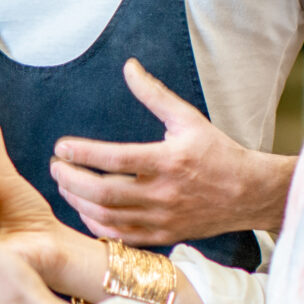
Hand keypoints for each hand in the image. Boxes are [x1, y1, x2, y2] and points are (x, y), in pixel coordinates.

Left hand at [51, 59, 287, 244]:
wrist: (248, 193)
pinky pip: (120, 236)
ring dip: (78, 202)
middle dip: (70, 180)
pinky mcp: (162, 236)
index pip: (115, 159)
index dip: (82, 153)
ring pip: (107, 217)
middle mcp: (162, 193)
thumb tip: (129, 67)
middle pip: (103, 193)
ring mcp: (161, 219)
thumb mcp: (188, 118)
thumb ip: (154, 94)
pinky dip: (96, 225)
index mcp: (167, 161)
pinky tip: (84, 209)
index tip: (61, 147)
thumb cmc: (217, 152)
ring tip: (64, 185)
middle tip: (55, 167)